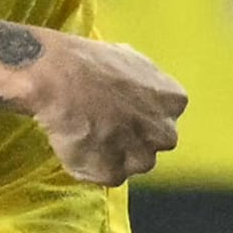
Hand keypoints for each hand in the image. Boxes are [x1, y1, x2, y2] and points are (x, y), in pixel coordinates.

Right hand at [3, 29, 185, 185]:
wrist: (59, 79)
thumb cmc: (90, 62)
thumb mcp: (129, 58)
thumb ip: (145, 84)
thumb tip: (136, 91)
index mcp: (173, 100)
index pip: (164, 115)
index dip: (140, 112)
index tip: (121, 107)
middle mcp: (164, 133)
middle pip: (152, 142)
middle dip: (133, 136)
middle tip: (105, 122)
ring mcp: (141, 158)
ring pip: (130, 162)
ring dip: (113, 152)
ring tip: (86, 132)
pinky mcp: (114, 175)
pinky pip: (103, 174)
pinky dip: (90, 163)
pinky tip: (75, 142)